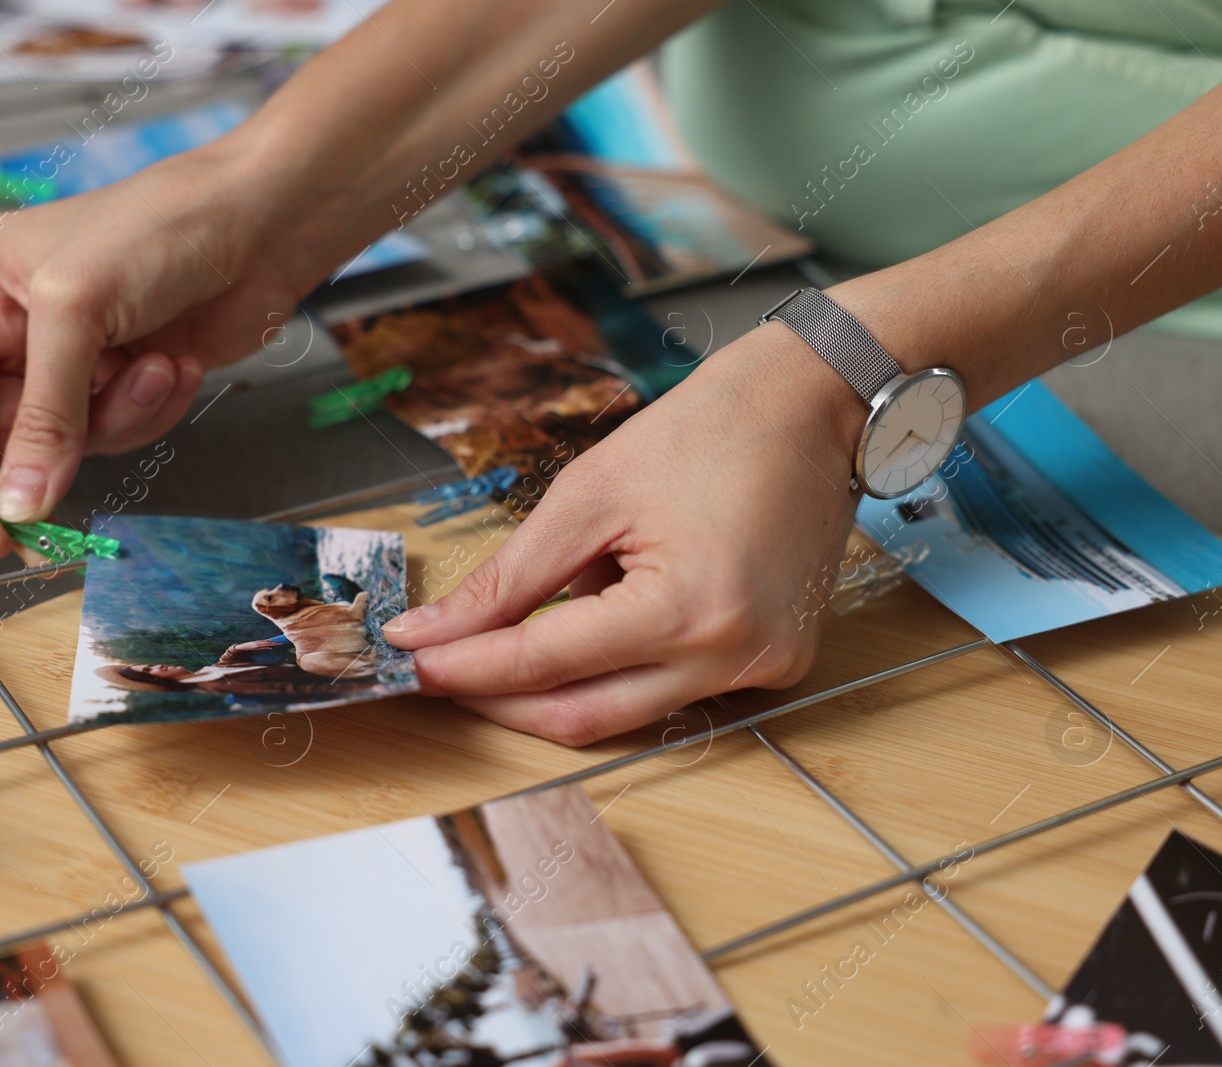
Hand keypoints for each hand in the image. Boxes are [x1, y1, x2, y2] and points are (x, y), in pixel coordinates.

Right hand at [0, 142, 343, 556]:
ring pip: (73, 441)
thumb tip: (18, 501)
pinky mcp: (129, 376)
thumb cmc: (161, 227)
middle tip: (62, 504)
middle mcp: (19, 325)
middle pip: (8, 432)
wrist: (261, 223)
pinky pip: (123, 431)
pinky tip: (176, 363)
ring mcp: (78, 355)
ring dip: (121, 416)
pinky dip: (153, 408)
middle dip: (54, 451)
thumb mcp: (78, 311)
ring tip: (157, 365)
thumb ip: (45, 414)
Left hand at [384, 324, 864, 745]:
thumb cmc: (707, 432)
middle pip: (582, 718)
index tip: (410, 661)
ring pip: (626, 710)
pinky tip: (614, 603)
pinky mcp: (777, 665)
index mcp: (686, 610)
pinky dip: (622, 661)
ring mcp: (762, 669)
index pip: (544, 664)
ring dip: (561, 678)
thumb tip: (433, 632)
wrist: (811, 405)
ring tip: (534, 612)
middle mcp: (731, 658)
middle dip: (501, 697)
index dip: (466, 666)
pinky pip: (673, 688)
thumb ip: (507, 579)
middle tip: (443, 664)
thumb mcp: (587, 496)